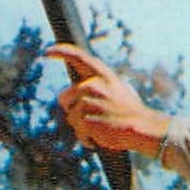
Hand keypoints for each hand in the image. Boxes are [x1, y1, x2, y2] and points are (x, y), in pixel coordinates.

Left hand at [48, 43, 168, 155]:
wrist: (143, 128)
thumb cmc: (129, 111)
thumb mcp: (116, 89)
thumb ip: (96, 85)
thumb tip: (76, 91)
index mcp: (102, 74)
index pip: (78, 56)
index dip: (61, 51)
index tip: (47, 52)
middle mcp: (93, 84)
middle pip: (64, 97)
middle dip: (72, 108)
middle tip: (92, 116)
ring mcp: (89, 101)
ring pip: (71, 116)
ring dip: (81, 126)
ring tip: (101, 127)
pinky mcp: (86, 119)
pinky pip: (78, 131)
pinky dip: (86, 138)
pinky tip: (100, 137)